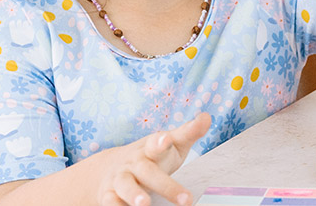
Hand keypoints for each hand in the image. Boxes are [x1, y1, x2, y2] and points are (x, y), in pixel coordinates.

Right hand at [96, 112, 210, 205]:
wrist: (111, 166)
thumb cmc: (152, 156)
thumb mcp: (172, 143)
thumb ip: (189, 132)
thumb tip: (207, 117)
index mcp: (151, 149)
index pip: (156, 144)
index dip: (161, 142)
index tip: (166, 139)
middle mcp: (134, 163)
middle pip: (148, 172)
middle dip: (166, 186)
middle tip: (185, 199)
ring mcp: (120, 178)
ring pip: (125, 187)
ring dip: (133, 195)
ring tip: (144, 204)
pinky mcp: (109, 194)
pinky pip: (110, 202)